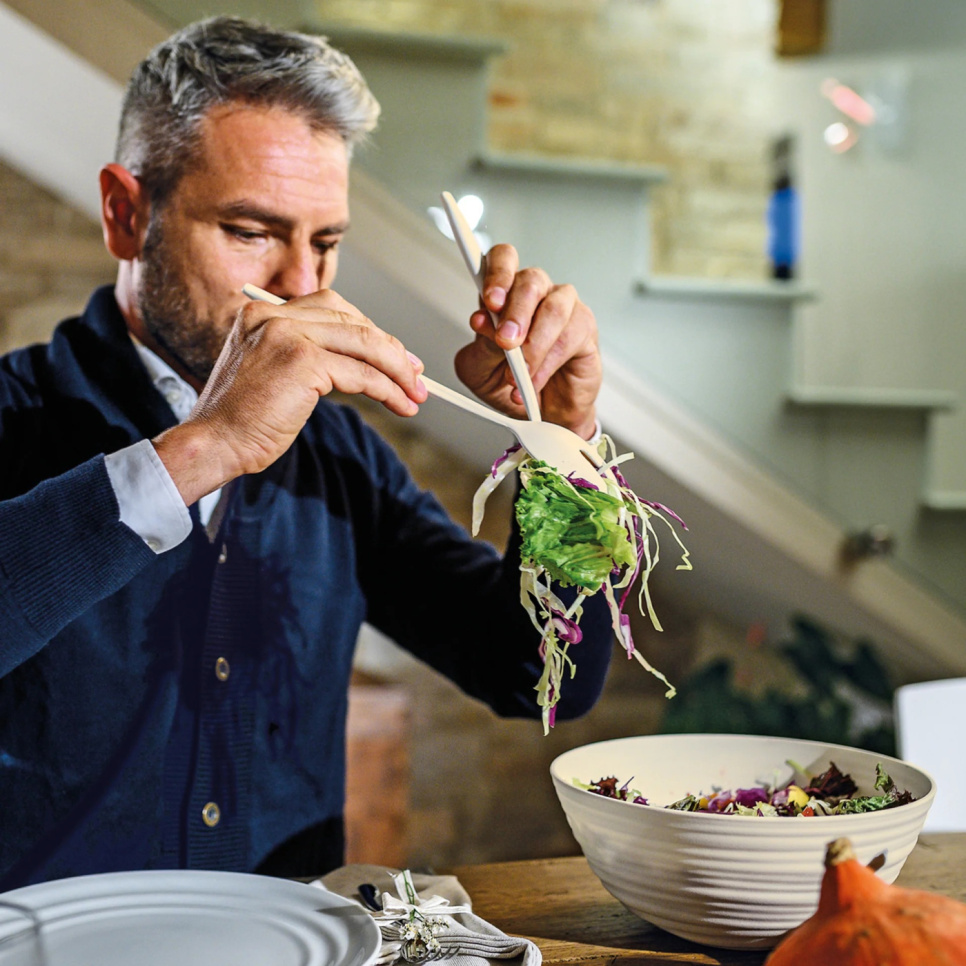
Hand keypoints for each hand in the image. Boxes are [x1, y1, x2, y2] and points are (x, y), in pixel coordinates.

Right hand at [152, 290, 425, 504]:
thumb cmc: (242, 420)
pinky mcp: (302, 361)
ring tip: (415, 394)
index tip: (396, 357)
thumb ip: (304, 355)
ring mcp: (287, 334)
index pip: (332, 307)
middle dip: (391, 349)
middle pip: (353, 320)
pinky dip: (387, 388)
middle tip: (415, 376)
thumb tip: (361, 360)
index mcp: (262, 313)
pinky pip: (361, 372)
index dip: (369, 331)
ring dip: (397, 371)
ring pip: (364, 344)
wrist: (214, 443)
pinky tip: (400, 403)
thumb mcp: (271, 373)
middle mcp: (274, 315)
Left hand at [453, 244, 600, 438]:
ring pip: (553, 308)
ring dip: (533, 343)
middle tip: (506, 342)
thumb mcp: (480, 370)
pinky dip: (547, 364)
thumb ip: (480, 345)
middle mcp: (535, 295)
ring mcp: (563, 308)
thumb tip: (483, 321)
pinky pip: (569, 337)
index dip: (498, 273)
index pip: (503, 260)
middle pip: (531, 280)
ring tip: (518, 372)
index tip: (491, 300)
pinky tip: (533, 381)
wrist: (540, 414)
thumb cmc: (509, 385)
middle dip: (515, 313)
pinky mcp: (585, 329)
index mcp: (504, 295)